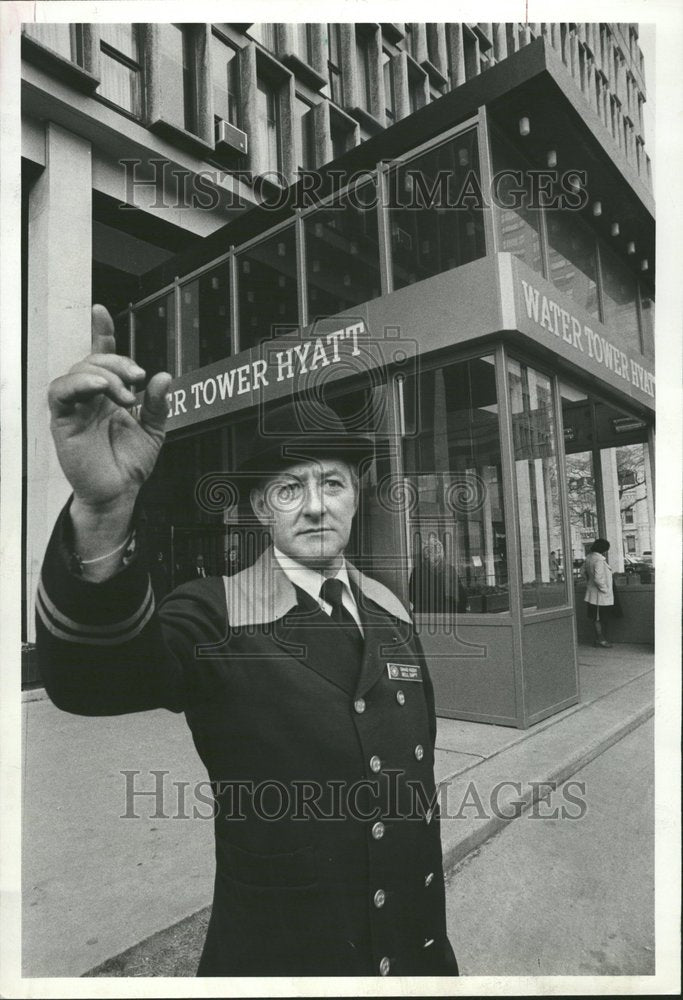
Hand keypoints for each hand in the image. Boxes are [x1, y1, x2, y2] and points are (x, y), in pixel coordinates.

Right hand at [48, 305, 171, 518]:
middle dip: (118, 362)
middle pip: (94, 360)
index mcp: (108, 395)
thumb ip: (158, 404)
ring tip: (125, 394)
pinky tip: (98, 387)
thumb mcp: (153, 430)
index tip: (100, 311)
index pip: (101, 356)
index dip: (100, 332)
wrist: (119, 493)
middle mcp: (89, 397)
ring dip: (104, 373)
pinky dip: (79, 382)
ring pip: (78, 371)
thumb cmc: (129, 463)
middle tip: (138, 379)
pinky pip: (60, 392)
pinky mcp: (63, 420)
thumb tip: (163, 376)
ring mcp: (75, 408)